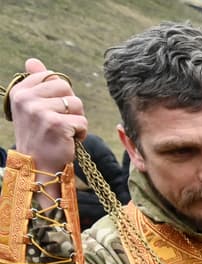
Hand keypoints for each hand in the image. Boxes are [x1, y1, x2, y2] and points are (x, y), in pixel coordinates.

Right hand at [7, 58, 85, 175]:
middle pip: (66, 87)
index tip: (51, 110)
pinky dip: (81, 133)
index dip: (60, 94)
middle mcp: (26, 99)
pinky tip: (69, 141)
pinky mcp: (56, 124)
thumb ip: (35, 83)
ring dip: (77, 120)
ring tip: (64, 132)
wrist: (37, 166)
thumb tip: (33, 60)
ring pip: (77, 104)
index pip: (51, 77)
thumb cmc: (39, 136)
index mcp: (19, 91)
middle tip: (60, 122)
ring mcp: (40, 111)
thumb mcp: (31, 107)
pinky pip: (82, 121)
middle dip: (71, 106)